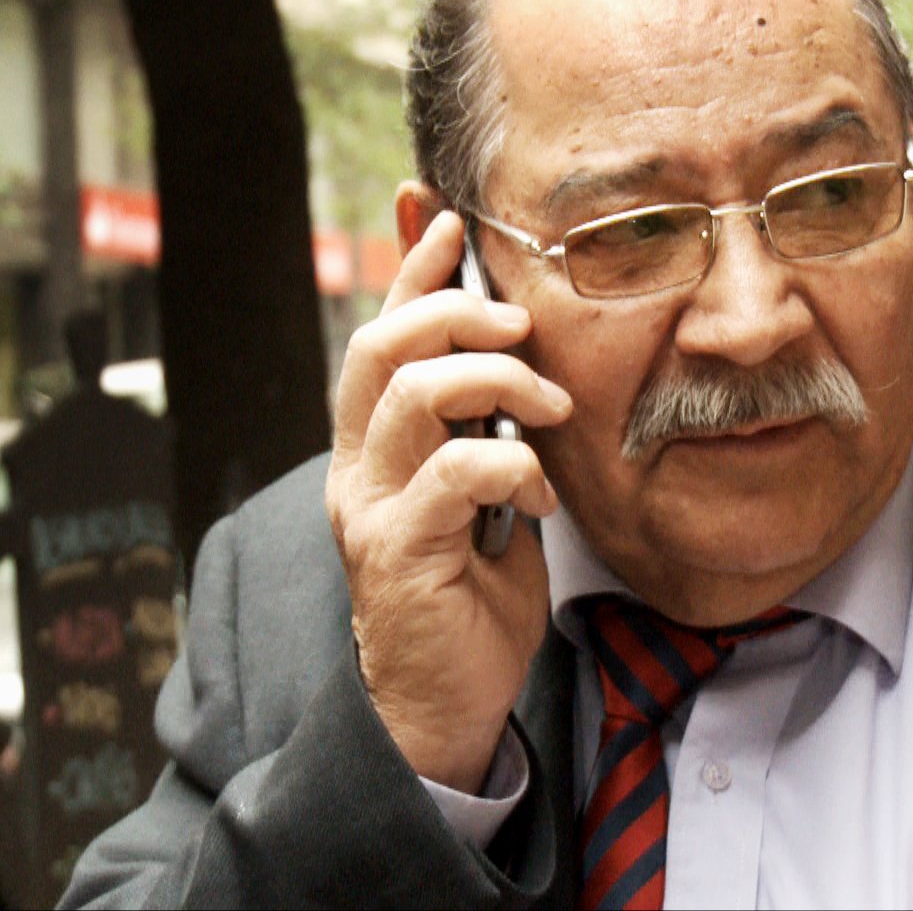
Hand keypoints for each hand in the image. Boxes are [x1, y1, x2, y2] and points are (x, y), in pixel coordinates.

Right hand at [325, 211, 570, 792]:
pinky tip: (543, 501)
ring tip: (554, 412)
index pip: (383, 333)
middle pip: (383, 346)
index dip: (410, 268)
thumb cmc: (473, 592)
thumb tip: (518, 353)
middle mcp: (358, 465)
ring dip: (500, 383)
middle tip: (525, 325)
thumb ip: (487, 425)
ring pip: (415, 393)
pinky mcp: (397, 550)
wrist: (447, 699)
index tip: (446, 214)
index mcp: (375, 442)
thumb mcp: (486, 490)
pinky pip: (455, 470)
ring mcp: (371, 506)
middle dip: (459, 314)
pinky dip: (515, 467)